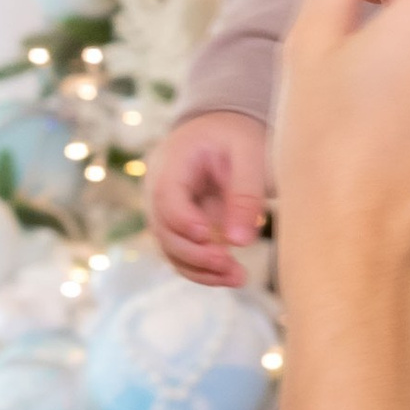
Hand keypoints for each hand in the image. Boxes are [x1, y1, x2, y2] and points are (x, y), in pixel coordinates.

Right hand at [146, 110, 270, 287]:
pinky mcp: (180, 228)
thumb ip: (245, 194)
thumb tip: (240, 242)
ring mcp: (167, 212)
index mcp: (172, 161)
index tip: (208, 236)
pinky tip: (232, 277)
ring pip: (172, 249)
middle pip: (164, 230)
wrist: (225, 131)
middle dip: (195, 253)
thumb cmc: (236, 136)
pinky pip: (184, 255)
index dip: (183, 220)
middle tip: (230, 265)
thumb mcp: (249, 153)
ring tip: (238, 277)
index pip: (166, 196)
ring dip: (201, 269)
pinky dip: (205, 270)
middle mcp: (160, 189)